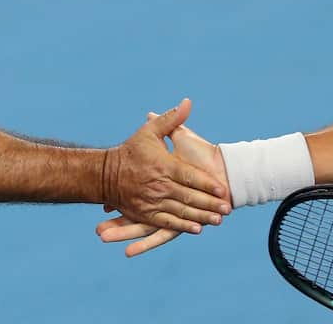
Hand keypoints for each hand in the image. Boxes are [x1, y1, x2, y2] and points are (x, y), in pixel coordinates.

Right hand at [101, 98, 229, 233]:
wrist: (104, 174)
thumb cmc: (131, 150)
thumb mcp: (150, 131)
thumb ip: (171, 119)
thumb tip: (187, 103)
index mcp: (163, 166)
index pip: (190, 176)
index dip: (208, 184)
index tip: (224, 189)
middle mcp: (158, 186)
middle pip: (189, 197)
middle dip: (210, 204)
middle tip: (228, 208)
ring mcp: (152, 202)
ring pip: (181, 212)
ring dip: (201, 217)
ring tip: (218, 220)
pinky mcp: (146, 214)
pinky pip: (167, 223)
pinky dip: (182, 226)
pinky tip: (197, 229)